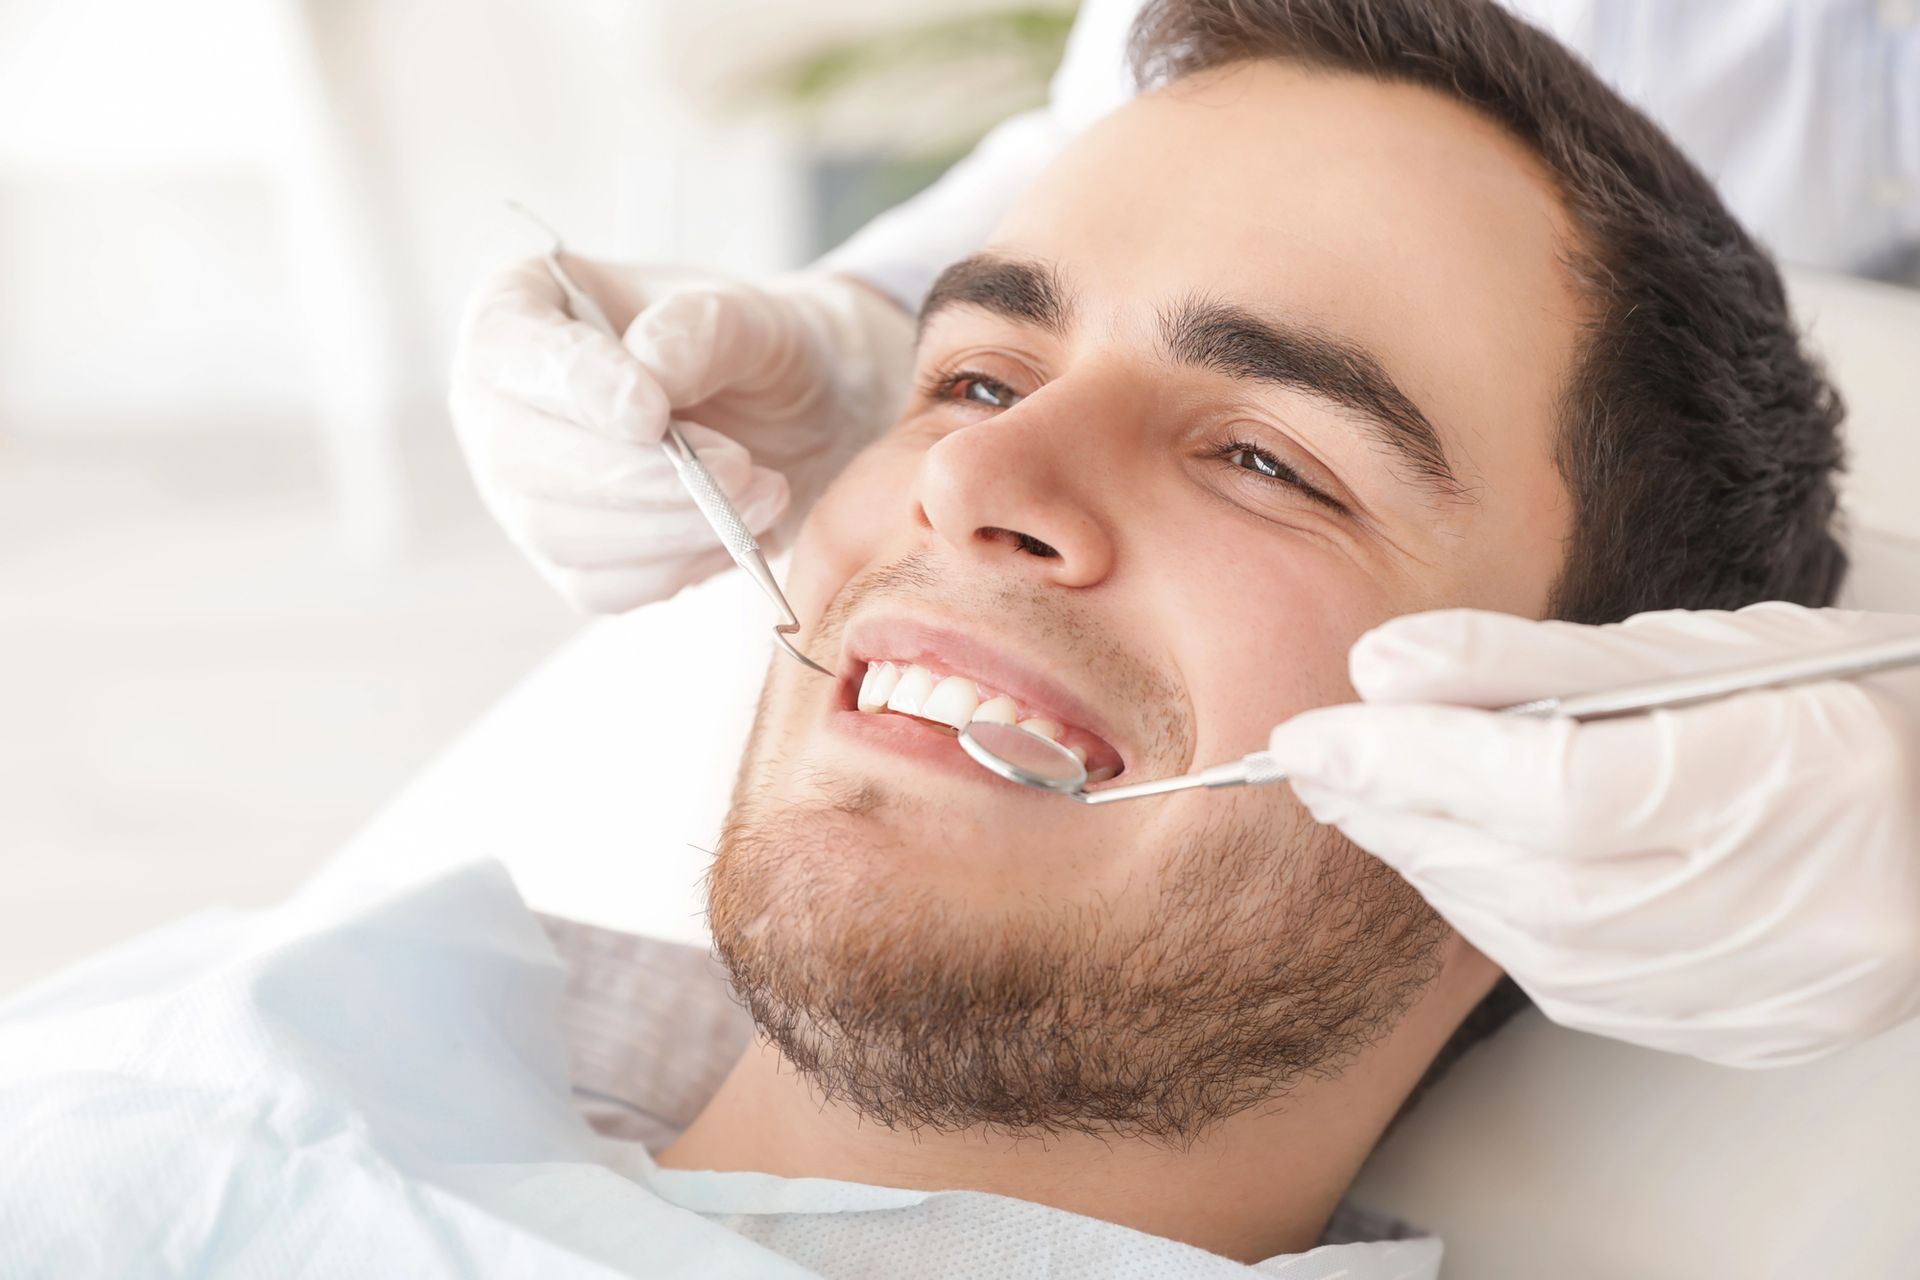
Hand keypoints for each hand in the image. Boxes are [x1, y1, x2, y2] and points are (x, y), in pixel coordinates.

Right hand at [449, 258, 915, 611]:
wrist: (792, 416)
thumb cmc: (753, 348)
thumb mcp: (750, 314)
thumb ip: (702, 328)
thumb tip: (650, 367)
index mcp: (520, 308)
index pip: (504, 347)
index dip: (574, 386)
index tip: (652, 413)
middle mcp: (499, 403)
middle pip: (519, 455)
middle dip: (636, 475)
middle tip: (738, 467)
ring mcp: (522, 490)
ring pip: (559, 532)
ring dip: (670, 527)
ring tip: (762, 493)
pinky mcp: (566, 559)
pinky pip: (600, 585)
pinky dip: (676, 567)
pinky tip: (735, 532)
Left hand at [1264, 602, 1919, 1066]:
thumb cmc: (1843, 710)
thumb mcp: (1701, 648)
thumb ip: (1533, 661)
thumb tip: (1382, 668)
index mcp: (1800, 776)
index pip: (1559, 787)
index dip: (1417, 761)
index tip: (1314, 731)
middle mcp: (1791, 908)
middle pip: (1532, 876)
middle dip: (1400, 813)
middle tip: (1318, 761)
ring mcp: (1766, 988)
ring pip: (1536, 943)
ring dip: (1431, 866)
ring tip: (1371, 799)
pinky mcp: (1735, 1031)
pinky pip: (1570, 983)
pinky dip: (1493, 914)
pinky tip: (1457, 859)